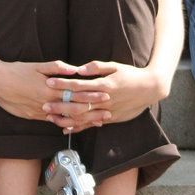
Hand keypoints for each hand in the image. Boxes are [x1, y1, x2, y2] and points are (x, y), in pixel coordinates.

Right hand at [0, 53, 108, 121]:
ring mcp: (39, 111)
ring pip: (65, 118)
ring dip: (82, 121)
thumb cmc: (16, 70)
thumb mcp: (37, 65)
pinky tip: (74, 126)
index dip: (92, 95)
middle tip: (108, 112)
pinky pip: (52, 122)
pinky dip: (65, 124)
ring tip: (96, 122)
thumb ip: (57, 67)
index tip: (106, 95)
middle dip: (92, 110)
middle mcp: (46, 101)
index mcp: (50, 88)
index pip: (76, 93)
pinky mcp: (32, 116)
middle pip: (74, 108)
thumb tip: (75, 69)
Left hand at [45, 61, 165, 129]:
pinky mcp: (111, 119)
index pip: (79, 85)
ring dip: (66, 118)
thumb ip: (96, 67)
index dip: (63, 84)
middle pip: (78, 103)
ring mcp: (108, 111)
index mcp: (105, 85)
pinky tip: (66, 128)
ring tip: (50, 118)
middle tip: (43, 104)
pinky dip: (79, 127)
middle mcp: (105, 100)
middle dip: (60, 104)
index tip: (49, 82)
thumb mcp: (115, 66)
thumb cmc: (131, 75)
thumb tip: (78, 70)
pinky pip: (92, 124)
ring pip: (84, 117)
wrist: (151, 89)